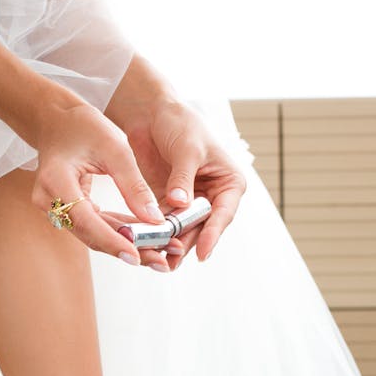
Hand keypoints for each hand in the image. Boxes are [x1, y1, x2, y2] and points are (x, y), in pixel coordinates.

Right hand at [30, 96, 166, 266]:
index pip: (85, 219)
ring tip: (160, 253)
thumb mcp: (115, 148)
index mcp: (56, 180)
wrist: (56, 120)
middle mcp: (49, 200)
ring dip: (127, 244)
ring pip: (94, 235)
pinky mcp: (67, 210)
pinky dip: (119, 232)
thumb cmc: (84, 126)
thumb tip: (155, 220)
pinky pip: (95, 226)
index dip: (111, 240)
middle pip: (90, 234)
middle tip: (161, 261)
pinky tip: (145, 239)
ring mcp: (56, 208)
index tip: (136, 255)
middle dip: (127, 248)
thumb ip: (134, 185)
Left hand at [107, 60, 246, 270]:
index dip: (213, 234)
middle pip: (202, 228)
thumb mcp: (186, 149)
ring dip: (171, 245)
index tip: (203, 252)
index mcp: (229, 183)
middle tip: (173, 260)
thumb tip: (181, 204)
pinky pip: (164, 225)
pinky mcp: (168, 204)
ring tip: (159, 261)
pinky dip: (156, 236)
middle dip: (188, 244)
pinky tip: (146, 246)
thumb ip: (183, 179)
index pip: (223, 213)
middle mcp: (212, 197)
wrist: (152, 114)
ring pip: (183, 231)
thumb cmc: (180, 123)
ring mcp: (190, 203)